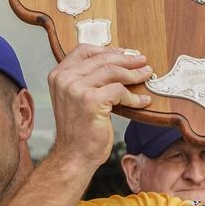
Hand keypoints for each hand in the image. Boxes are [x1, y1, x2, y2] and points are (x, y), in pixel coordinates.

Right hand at [48, 44, 152, 166]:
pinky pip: (119, 91)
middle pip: (102, 59)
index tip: (124, 53)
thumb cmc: (79, 129)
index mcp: (58, 75)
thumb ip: (87, 79)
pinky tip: (142, 101)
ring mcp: (76, 89)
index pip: (84, 50)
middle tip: (142, 62)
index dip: (107, 50)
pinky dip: (134, 96)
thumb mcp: (75, 97)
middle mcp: (64, 79)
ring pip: (112, 71)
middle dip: (126, 60)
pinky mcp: (91, 101)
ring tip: (146, 75)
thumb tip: (116, 63)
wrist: (73, 155)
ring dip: (134, 74)